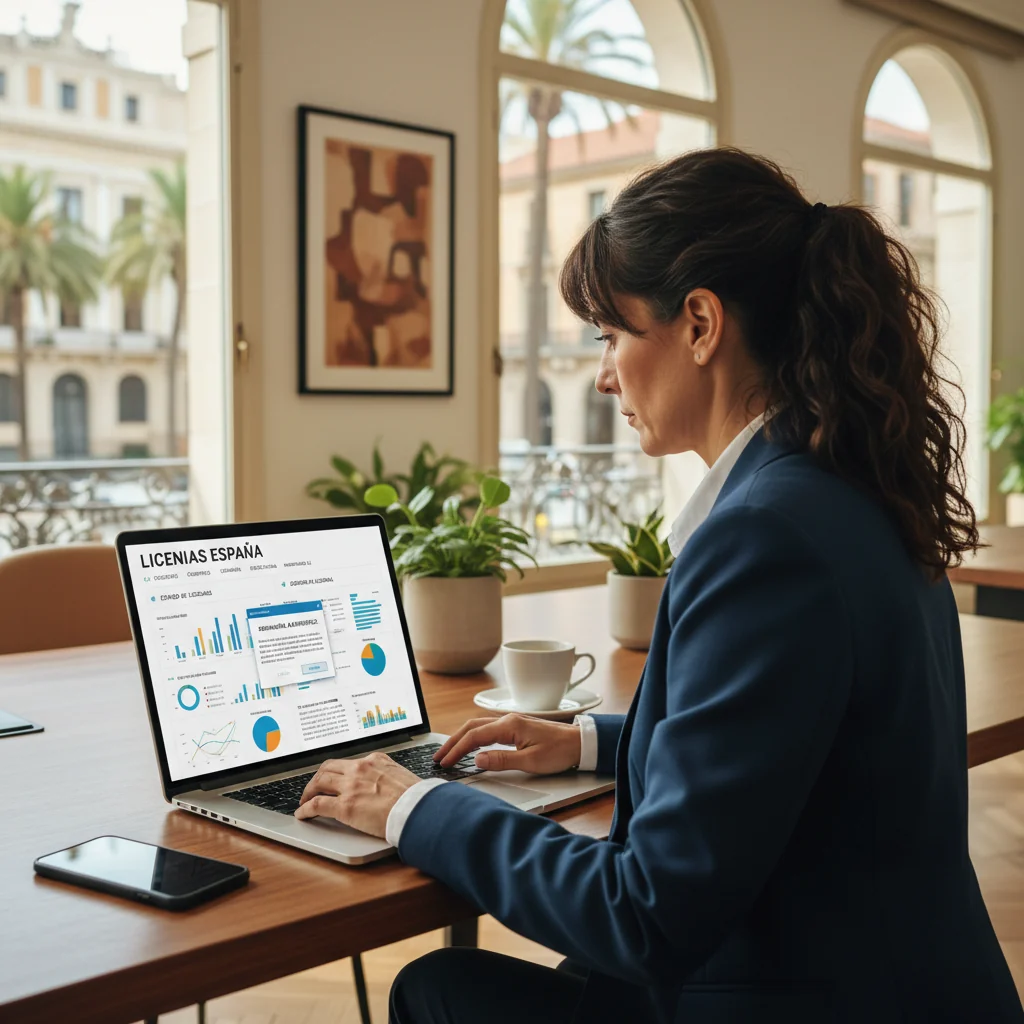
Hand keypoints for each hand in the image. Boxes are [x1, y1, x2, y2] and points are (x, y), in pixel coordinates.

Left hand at [294, 751, 420, 837]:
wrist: (417, 809)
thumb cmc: (416, 797)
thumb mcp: (401, 776)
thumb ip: (387, 777)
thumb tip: (386, 787)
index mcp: (375, 760)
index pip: (349, 763)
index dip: (337, 771)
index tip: (334, 777)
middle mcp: (360, 769)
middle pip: (328, 768)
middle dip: (318, 778)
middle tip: (314, 788)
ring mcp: (351, 786)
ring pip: (319, 782)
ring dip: (308, 791)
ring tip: (305, 800)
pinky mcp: (344, 806)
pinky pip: (316, 805)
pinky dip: (305, 809)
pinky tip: (302, 814)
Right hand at [434, 714, 582, 774]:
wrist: (579, 743)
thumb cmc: (559, 752)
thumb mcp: (531, 762)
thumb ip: (502, 760)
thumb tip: (477, 760)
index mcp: (509, 726)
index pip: (474, 736)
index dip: (457, 750)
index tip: (445, 763)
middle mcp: (508, 719)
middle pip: (471, 727)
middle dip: (453, 741)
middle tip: (438, 757)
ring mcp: (511, 721)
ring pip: (478, 726)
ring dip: (461, 738)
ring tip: (449, 752)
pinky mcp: (516, 726)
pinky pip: (487, 728)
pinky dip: (473, 736)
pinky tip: (470, 745)